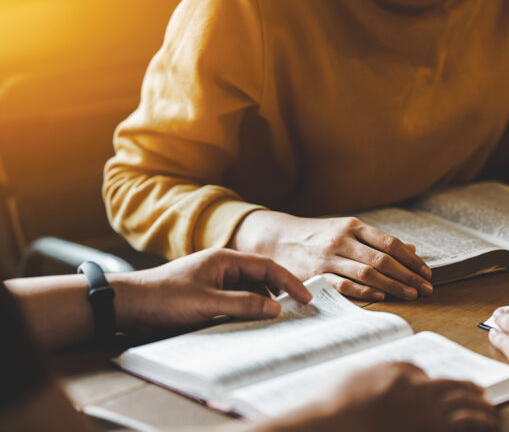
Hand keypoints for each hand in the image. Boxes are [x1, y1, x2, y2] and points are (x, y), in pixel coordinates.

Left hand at [113, 248, 311, 330]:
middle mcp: (222, 267)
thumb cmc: (165, 298)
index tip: (306, 298)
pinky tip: (253, 322)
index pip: (268, 267)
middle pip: (261, 277)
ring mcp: (214, 281)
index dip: (290, 282)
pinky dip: (248, 309)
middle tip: (298, 311)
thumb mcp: (208, 303)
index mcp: (225, 259)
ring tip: (277, 320)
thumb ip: (244, 304)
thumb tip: (276, 308)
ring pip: (249, 290)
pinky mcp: (206, 295)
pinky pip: (236, 300)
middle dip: (280, 292)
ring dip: (263, 303)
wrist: (129, 304)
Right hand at [230, 211, 432, 300]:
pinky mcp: (316, 275)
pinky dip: (365, 291)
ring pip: (367, 273)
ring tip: (411, 295)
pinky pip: (345, 285)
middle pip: (383, 260)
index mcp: (353, 226)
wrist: (277, 238)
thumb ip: (377, 240)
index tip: (426, 272)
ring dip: (393, 286)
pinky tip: (381, 297)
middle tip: (426, 289)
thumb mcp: (347, 230)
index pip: (390, 243)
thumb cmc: (318, 236)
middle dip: (408, 276)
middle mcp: (342, 240)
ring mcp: (329, 258)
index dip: (411, 259)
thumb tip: (412, 250)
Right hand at [298, 362, 497, 431]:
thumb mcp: (359, 376)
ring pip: (463, 407)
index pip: (429, 377)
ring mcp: (426, 414)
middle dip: (470, 393)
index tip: (455, 388)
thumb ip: (385, 372)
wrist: (333, 425)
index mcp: (402, 376)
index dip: (448, 384)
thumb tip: (405, 376)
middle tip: (483, 397)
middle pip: (453, 389)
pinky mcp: (430, 429)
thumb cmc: (337, 403)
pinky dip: (477, 423)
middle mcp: (419, 392)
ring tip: (490, 414)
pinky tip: (486, 424)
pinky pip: (462, 424)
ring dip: (480, 410)